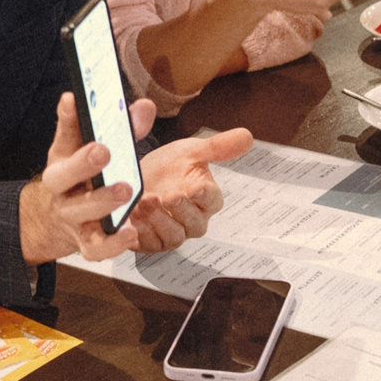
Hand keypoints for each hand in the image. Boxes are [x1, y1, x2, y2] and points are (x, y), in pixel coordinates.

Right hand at [22, 92, 249, 263]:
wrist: (57, 220)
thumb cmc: (83, 178)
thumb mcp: (96, 150)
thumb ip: (123, 130)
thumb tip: (145, 108)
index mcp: (62, 159)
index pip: (63, 134)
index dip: (68, 116)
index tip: (74, 98)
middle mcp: (61, 188)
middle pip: (62, 176)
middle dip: (82, 162)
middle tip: (103, 150)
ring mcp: (71, 217)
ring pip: (79, 212)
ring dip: (101, 201)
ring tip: (125, 191)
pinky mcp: (84, 242)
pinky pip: (95, 247)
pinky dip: (112, 243)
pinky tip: (129, 232)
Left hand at [121, 123, 252, 253]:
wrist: (136, 177)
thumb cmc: (168, 167)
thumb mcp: (191, 152)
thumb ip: (217, 147)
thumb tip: (247, 136)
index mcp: (206, 198)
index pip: (212, 201)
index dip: (205, 196)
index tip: (195, 187)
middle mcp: (192, 220)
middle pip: (196, 224)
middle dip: (182, 210)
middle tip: (168, 195)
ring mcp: (173, 233)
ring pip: (175, 237)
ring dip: (160, 221)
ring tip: (145, 201)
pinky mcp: (152, 242)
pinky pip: (151, 244)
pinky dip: (142, 233)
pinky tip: (133, 219)